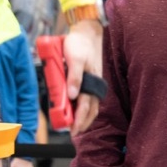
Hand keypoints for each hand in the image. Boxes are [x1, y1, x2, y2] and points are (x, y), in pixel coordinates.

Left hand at [65, 19, 103, 133]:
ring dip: (85, 116)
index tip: (73, 131)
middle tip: (74, 133)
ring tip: (77, 125)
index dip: (79, 120)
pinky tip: (80, 109)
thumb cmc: (80, 45)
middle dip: (83, 122)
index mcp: (90, 82)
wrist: (88, 33)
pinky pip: (91, 98)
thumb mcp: (75, 59)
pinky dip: (86, 108)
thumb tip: (72, 96)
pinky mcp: (91, 80)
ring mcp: (94, 83)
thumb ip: (74, 78)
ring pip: (92, 105)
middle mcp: (94, 85)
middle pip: (91, 110)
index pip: (85, 107)